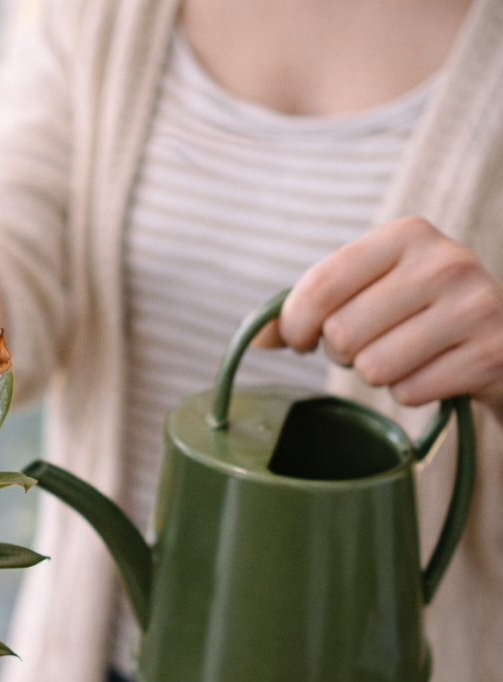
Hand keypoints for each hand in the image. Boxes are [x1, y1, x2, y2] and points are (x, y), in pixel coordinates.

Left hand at [262, 216, 502, 420]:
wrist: (500, 339)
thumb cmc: (414, 314)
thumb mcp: (364, 292)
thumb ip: (306, 308)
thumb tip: (257, 339)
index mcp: (406, 234)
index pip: (320, 287)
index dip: (294, 324)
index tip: (299, 339)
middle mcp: (445, 262)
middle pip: (342, 333)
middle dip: (341, 353)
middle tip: (367, 345)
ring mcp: (475, 306)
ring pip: (372, 367)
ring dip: (376, 374)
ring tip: (403, 355)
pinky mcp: (490, 354)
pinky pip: (408, 392)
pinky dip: (410, 392)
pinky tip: (434, 371)